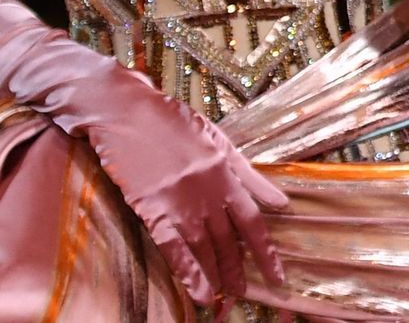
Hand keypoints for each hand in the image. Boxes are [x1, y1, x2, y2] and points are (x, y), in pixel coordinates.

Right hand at [79, 89, 288, 304]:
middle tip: (244, 290)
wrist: (126, 113)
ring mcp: (179, 202)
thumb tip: (282, 202)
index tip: (277, 275)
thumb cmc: (173, 123)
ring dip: (216, 275)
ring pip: (203, 248)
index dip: (266, 252)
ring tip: (225, 296)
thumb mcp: (218, 140)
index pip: (252, 221)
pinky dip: (188, 273)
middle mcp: (206, 191)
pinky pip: (173, 248)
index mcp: (225, 172)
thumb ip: (249, 174)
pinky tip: (199, 293)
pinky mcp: (151, 209)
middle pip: (228, 239)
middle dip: (237, 268)